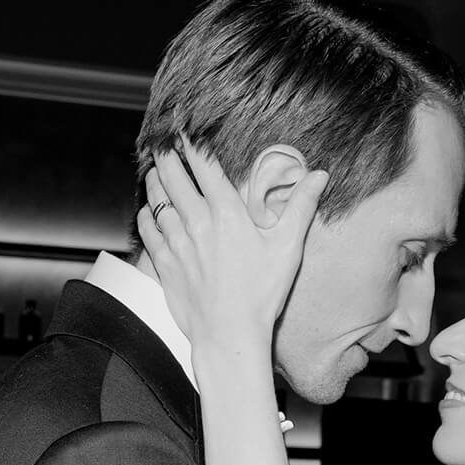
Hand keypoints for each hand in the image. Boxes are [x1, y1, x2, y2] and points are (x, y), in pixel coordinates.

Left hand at [138, 139, 328, 351]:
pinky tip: (149, 210)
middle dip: (166, 152)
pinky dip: (146, 214)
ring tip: (155, 170)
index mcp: (227, 213)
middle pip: (171, 173)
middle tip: (164, 142)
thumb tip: (318, 176)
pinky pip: (147, 228)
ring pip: (155, 197)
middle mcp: (197, 222)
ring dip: (154, 179)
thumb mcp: (287, 249)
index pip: (203, 162)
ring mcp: (177, 242)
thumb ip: (301, 207)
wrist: (230, 336)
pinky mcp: (164, 263)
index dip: (191, 140)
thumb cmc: (261, 297)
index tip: (186, 128)